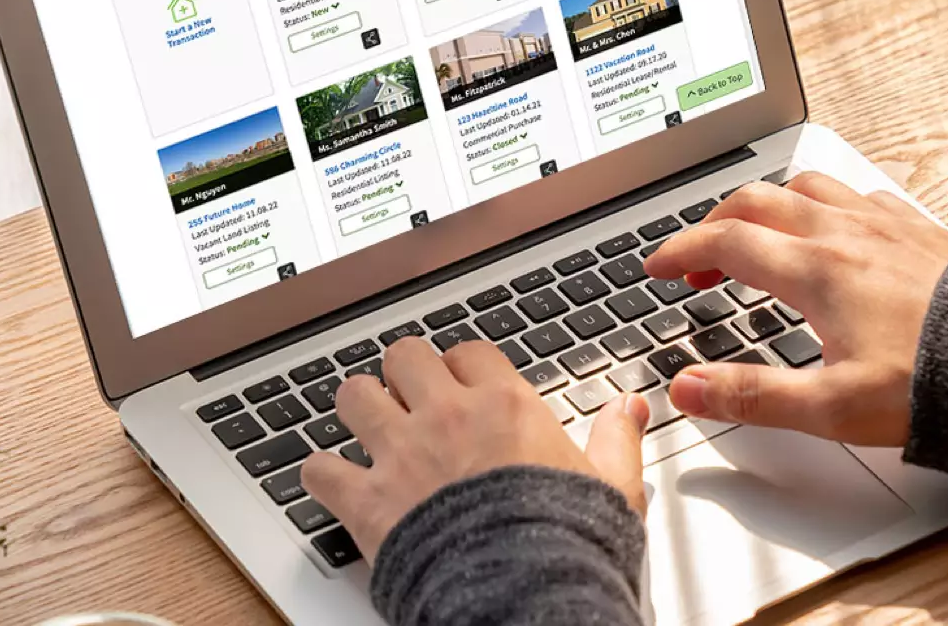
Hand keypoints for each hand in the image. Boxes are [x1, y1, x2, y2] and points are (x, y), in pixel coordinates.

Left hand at [300, 337, 649, 561]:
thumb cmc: (566, 545)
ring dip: (358, 409)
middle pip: (405, 356)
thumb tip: (628, 407)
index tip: (464, 383)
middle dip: (404, 374)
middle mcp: (447, 416)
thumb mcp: (612, 487)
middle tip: (411, 396)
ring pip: (354, 395)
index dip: (462, 366)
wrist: (524, 595)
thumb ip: (616, 440)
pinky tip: (333, 480)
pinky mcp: (366, 499)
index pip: (469, 352)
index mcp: (505, 406)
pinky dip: (321, 474)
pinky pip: (318, 468)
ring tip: (367, 425)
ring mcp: (401, 453)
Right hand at [644, 172, 947, 445]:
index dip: (680, 248)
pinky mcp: (917, 227)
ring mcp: (883, 224)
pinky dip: (825, 203)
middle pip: (757, 201)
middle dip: (715, 222)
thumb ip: (752, 395)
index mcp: (816, 271)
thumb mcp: (831, 408)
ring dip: (768, 203)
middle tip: (697, 257)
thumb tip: (688, 388)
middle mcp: (845, 234)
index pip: (726, 241)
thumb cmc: (934, 385)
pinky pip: (857, 194)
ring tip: (758, 234)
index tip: (657, 266)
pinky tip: (832, 229)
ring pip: (807, 185)